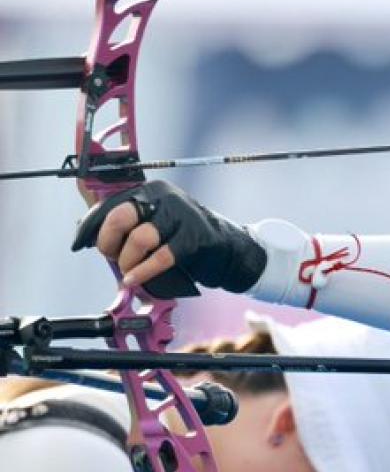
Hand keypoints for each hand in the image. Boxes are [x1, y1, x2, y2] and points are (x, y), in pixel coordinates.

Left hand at [72, 181, 266, 297]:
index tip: (81, 244)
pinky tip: (136, 279)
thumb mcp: (155, 225)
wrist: (227, 250)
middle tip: (112, 257)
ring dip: (128, 261)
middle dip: (109, 242)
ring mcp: (181, 217)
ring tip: (129, 272)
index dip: (91, 227)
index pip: (110, 204)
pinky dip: (144, 271)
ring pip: (140, 239)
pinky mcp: (194, 238)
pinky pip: (162, 257)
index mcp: (150, 192)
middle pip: (121, 216)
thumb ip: (127, 226)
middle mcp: (165, 198)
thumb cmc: (184, 239)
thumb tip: (89, 233)